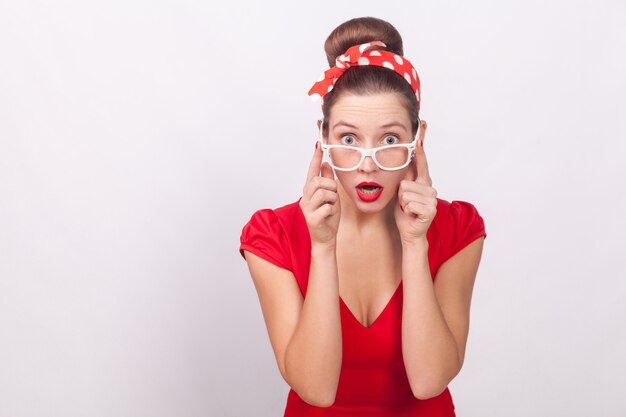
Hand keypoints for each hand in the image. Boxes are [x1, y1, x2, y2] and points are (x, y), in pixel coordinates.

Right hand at [300, 141, 340, 245]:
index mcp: (309, 191)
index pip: (311, 170)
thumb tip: (326, 164)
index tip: (318, 144)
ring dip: (333, 199)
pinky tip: (329, 216)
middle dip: (330, 186)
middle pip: (318, 180)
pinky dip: (332, 210)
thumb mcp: (331, 196)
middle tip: (332, 197)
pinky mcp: (311, 218)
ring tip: (331, 207)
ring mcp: (307, 208)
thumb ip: (327, 181)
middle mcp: (305, 198)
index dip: (315, 157)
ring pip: (324, 192)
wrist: (325, 239)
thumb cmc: (328, 218)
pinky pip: (327, 206)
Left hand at [394, 120, 436, 244]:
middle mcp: (430, 187)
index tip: (422, 124)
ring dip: (402, 203)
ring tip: (408, 208)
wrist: (410, 231)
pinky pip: (408, 203)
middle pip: (405, 181)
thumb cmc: (406, 211)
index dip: (421, 143)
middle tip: (405, 203)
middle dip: (401, 193)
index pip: (421, 159)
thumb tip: (403, 156)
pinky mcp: (430, 209)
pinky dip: (406, 210)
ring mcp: (431, 198)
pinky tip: (412, 214)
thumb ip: (405, 175)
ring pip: (405, 192)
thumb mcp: (402, 191)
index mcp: (423, 181)